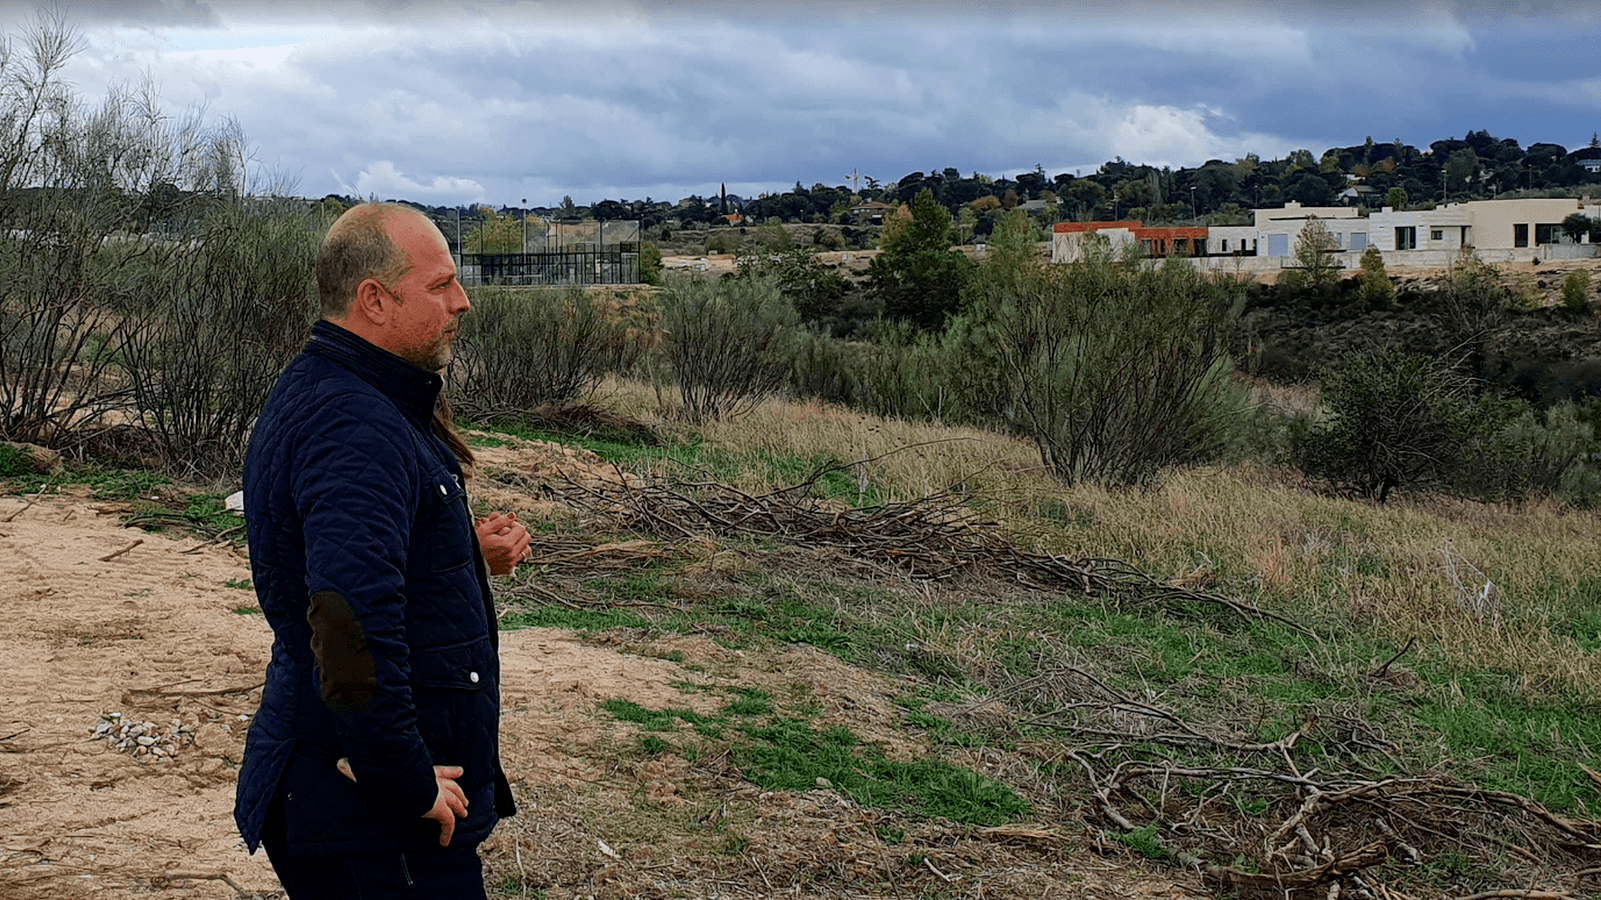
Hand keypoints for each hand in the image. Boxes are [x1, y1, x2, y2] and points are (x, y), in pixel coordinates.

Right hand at [335, 758, 469, 846]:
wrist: (398, 777)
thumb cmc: (386, 771)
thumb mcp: (373, 769)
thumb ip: (356, 768)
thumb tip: (338, 763)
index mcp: (422, 770)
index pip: (440, 770)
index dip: (451, 772)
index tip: (460, 771)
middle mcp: (433, 781)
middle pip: (453, 786)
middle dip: (460, 792)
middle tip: (465, 801)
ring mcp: (439, 794)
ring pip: (455, 803)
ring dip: (460, 809)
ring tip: (464, 815)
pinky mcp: (440, 809)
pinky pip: (448, 824)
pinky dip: (448, 834)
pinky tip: (445, 843)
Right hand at [476, 511, 530, 575]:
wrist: (470, 564)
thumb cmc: (475, 547)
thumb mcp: (485, 530)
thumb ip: (500, 521)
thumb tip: (512, 516)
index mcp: (507, 544)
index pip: (521, 529)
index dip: (514, 524)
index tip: (507, 525)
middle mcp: (511, 555)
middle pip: (526, 538)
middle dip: (518, 533)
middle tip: (509, 531)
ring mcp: (511, 563)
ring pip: (525, 549)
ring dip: (520, 543)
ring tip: (509, 540)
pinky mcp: (508, 568)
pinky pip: (518, 558)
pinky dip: (514, 553)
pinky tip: (505, 550)